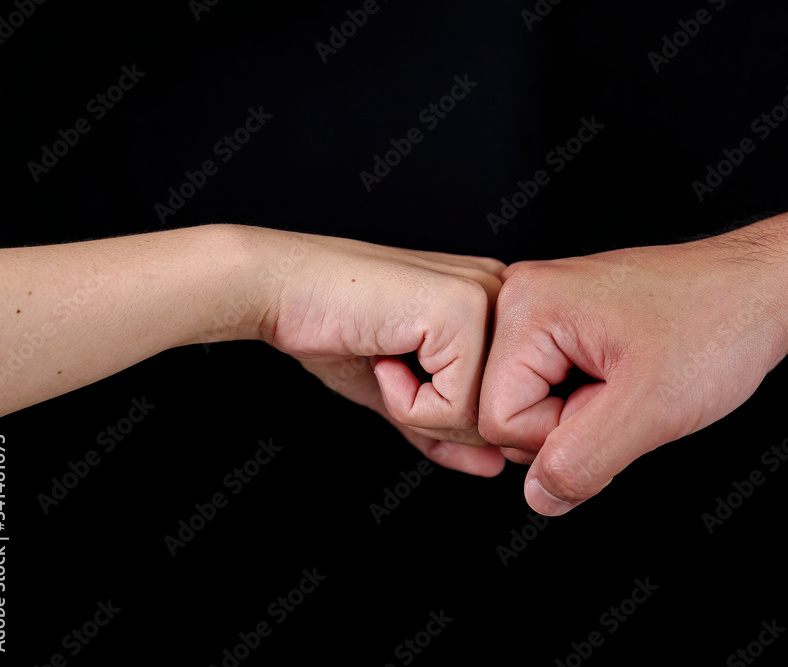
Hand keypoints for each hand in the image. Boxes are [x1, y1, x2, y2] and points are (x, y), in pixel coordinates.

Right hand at [254, 230, 506, 476]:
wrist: (282, 290)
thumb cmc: (331, 327)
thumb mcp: (400, 391)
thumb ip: (447, 428)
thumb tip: (492, 466)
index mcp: (492, 302)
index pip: (505, 400)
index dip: (447, 415)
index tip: (399, 371)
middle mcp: (501, 292)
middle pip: (500, 411)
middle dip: (435, 416)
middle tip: (388, 368)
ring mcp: (485, 297)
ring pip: (482, 415)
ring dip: (418, 410)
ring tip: (385, 360)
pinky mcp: (461, 310)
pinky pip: (457, 406)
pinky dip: (408, 403)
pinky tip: (382, 357)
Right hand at [479, 235, 787, 513]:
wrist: (763, 289)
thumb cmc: (720, 322)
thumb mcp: (652, 408)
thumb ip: (583, 460)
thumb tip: (539, 495)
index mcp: (527, 305)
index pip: (498, 418)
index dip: (559, 437)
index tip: (615, 405)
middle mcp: (524, 299)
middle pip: (506, 412)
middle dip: (568, 427)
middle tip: (626, 394)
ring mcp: (543, 310)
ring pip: (531, 407)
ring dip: (583, 417)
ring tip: (631, 383)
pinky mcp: (563, 325)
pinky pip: (553, 390)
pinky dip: (591, 402)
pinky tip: (627, 380)